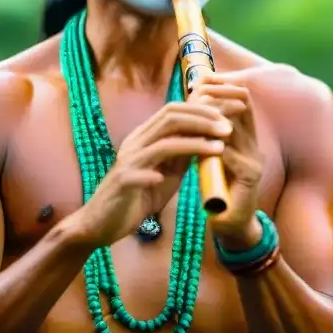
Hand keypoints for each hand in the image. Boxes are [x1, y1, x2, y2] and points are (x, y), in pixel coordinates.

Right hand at [72, 101, 231, 247]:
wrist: (103, 222)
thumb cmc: (139, 196)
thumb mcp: (169, 172)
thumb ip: (185, 155)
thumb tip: (211, 137)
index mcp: (146, 136)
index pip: (173, 110)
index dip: (201, 111)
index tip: (226, 119)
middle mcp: (136, 143)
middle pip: (169, 119)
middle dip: (202, 121)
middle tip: (228, 129)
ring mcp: (127, 162)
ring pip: (161, 144)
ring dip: (193, 144)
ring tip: (219, 149)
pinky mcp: (120, 183)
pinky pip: (138, 174)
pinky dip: (155, 174)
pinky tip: (171, 179)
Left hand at [189, 72, 265, 247]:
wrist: (230, 224)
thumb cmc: (218, 187)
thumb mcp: (211, 154)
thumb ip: (208, 132)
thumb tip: (195, 101)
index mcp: (247, 137)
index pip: (241, 100)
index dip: (222, 86)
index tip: (199, 80)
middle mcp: (255, 145)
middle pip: (241, 106)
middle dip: (216, 95)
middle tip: (194, 90)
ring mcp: (255, 160)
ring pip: (233, 127)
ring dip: (211, 118)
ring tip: (191, 111)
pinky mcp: (249, 178)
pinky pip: (229, 155)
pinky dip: (210, 147)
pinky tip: (194, 144)